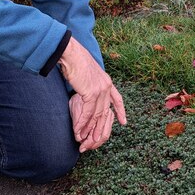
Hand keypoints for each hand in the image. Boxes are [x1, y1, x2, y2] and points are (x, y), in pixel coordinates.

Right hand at [58, 37, 125, 151]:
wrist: (71, 54)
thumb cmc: (76, 61)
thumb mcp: (88, 74)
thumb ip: (91, 84)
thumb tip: (87, 89)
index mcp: (107, 81)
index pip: (117, 99)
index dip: (121, 111)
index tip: (124, 122)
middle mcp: (106, 86)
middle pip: (105, 112)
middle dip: (100, 127)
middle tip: (97, 140)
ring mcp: (100, 90)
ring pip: (96, 114)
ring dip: (89, 128)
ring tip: (83, 139)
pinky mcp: (91, 93)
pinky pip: (87, 113)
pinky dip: (82, 123)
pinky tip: (78, 130)